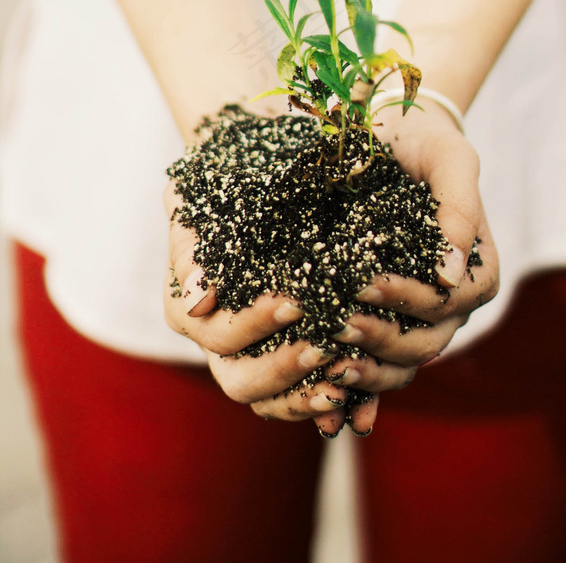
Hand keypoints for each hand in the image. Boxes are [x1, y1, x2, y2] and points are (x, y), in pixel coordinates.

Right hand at [163, 180, 374, 435]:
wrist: (254, 187)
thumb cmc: (223, 189)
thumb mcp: (198, 204)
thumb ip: (192, 244)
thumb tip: (197, 296)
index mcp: (188, 311)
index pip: (217, 333)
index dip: (254, 325)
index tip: (295, 302)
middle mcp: (214, 345)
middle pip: (239, 380)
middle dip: (282, 367)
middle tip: (324, 347)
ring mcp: (247, 360)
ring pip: (268, 401)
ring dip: (305, 396)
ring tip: (343, 382)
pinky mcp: (281, 367)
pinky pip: (297, 401)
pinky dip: (322, 402)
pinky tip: (353, 397)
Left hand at [323, 100, 498, 393]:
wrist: (394, 136)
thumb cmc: (426, 141)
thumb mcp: (449, 159)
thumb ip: (460, 208)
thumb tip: (450, 274)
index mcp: (477, 271)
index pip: (448, 302)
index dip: (409, 301)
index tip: (364, 286)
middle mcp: (453, 302)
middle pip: (425, 342)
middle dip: (381, 338)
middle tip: (336, 324)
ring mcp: (419, 316)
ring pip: (402, 362)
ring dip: (367, 368)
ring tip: (326, 358)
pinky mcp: (388, 319)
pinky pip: (378, 361)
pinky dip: (357, 381)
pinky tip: (327, 382)